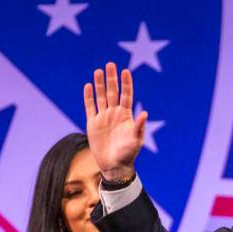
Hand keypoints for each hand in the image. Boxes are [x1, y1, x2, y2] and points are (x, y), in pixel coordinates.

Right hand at [83, 62, 146, 180]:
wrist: (114, 165)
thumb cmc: (128, 154)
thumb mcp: (136, 140)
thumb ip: (139, 127)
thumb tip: (145, 113)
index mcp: (126, 116)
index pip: (126, 95)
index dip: (126, 84)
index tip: (125, 71)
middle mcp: (115, 114)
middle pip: (113, 92)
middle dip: (112, 79)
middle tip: (110, 64)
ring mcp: (103, 117)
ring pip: (101, 97)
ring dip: (100, 84)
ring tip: (98, 71)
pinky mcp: (92, 123)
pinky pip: (90, 107)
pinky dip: (89, 97)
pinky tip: (88, 86)